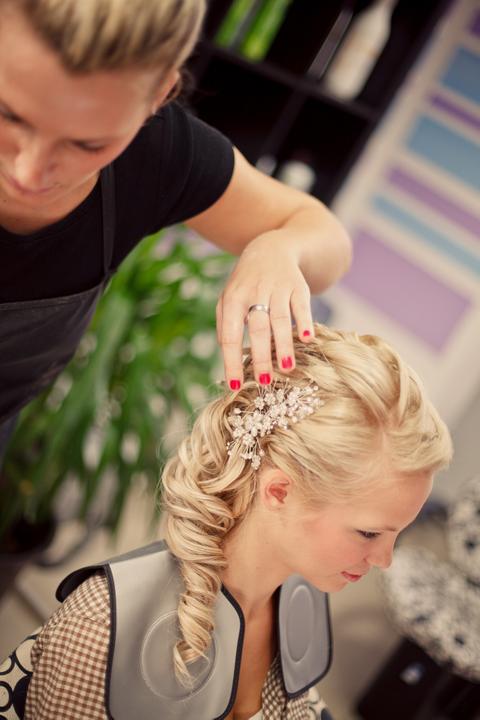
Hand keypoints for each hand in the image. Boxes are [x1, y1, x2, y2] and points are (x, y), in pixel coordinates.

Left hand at [216, 233, 313, 388]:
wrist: (271, 248)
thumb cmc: (246, 284)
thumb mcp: (228, 299)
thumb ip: (225, 325)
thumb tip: (227, 354)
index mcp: (233, 299)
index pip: (231, 335)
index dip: (231, 362)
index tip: (235, 386)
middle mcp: (254, 292)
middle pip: (258, 328)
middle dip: (261, 356)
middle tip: (264, 382)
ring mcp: (277, 288)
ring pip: (280, 319)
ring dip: (284, 344)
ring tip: (286, 368)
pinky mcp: (298, 286)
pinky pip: (301, 305)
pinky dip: (305, 321)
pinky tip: (307, 338)